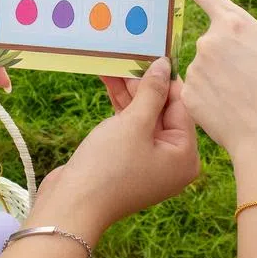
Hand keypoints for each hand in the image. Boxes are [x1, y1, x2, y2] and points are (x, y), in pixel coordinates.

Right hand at [26, 58, 198, 239]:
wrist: (71, 206)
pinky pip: (128, 126)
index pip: (180, 106)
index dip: (165, 78)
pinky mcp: (126, 160)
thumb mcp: (134, 123)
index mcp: (185, 155)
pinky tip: (108, 80)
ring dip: (128, 90)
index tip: (155, 51)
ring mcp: (148, 161)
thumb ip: (152, 92)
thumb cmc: (109, 166)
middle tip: (131, 54)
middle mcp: (172, 160)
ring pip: (142, 116)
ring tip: (115, 61)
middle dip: (143, 83)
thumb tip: (164, 65)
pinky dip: (119, 106)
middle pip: (162, 110)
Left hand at [162, 0, 256, 173]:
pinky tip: (231, 113)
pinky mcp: (189, 94)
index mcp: (235, 23)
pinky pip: (199, 93)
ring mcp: (196, 68)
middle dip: (228, 61)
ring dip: (221, 83)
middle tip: (251, 84)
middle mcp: (209, 40)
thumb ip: (250, 38)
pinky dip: (213, 101)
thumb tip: (234, 42)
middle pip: (213, 44)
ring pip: (206, 71)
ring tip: (246, 101)